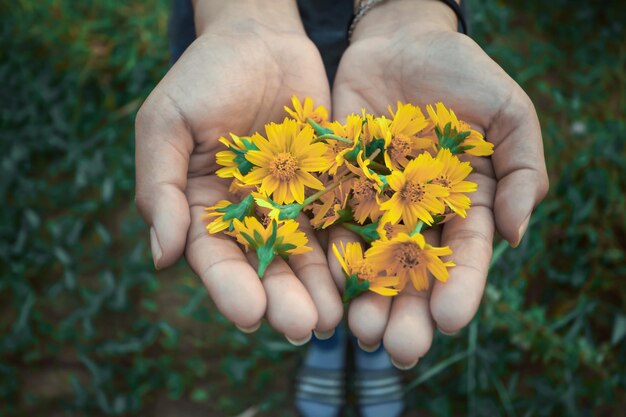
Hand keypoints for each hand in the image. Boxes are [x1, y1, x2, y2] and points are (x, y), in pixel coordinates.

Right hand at [135, 0, 341, 342]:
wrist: (260, 37)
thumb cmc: (204, 75)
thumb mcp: (167, 122)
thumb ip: (161, 187)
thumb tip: (161, 257)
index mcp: (203, 208)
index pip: (215, 258)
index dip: (230, 288)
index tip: (249, 316)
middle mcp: (248, 215)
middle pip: (265, 266)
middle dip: (283, 298)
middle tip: (304, 328)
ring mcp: (290, 202)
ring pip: (306, 253)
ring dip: (320, 287)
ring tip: (337, 317)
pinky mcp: (327, 185)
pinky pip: (338, 220)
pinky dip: (349, 248)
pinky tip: (364, 273)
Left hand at [330, 0, 548, 365]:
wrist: (399, 42)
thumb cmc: (460, 74)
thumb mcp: (507, 113)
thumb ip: (522, 169)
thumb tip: (517, 233)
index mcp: (464, 206)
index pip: (464, 256)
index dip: (460, 288)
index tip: (451, 319)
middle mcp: (418, 215)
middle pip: (414, 272)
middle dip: (408, 311)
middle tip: (400, 347)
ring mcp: (376, 204)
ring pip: (371, 260)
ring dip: (366, 299)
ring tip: (360, 332)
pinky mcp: (338, 188)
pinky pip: (333, 226)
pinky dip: (330, 257)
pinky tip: (326, 287)